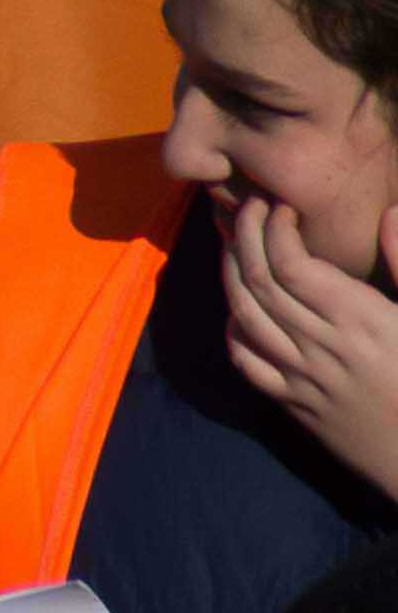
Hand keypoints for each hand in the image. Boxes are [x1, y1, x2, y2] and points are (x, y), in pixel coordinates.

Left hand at [222, 193, 397, 495]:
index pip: (293, 266)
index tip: (279, 206)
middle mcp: (326, 348)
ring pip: (245, 318)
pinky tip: (240, 308)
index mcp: (364, 323)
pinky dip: (234, 330)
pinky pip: (247, 364)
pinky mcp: (297, 407)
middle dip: (245, 237)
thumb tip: (390, 212)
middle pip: (261, 284)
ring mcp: (306, 380)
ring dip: (230, 276)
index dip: (275, 229)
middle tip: (248, 210)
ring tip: (236, 245)